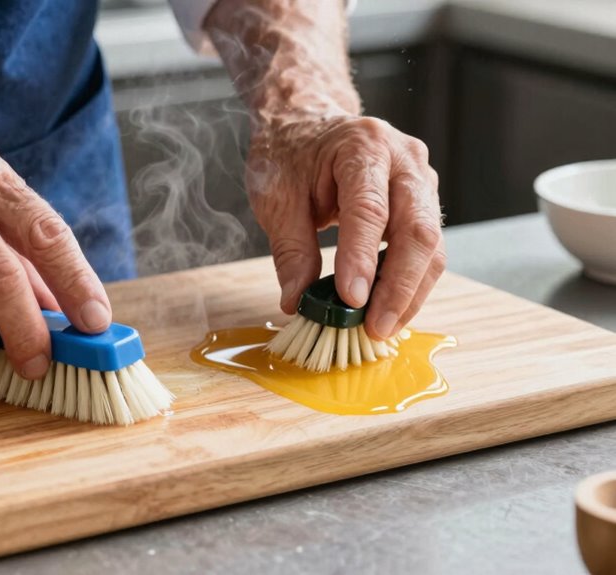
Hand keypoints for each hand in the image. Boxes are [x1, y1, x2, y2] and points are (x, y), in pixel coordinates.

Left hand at [247, 114, 444, 339]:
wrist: (307, 122)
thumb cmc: (291, 154)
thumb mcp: (276, 197)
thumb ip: (290, 249)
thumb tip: (297, 300)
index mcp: (362, 146)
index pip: (369, 208)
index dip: (362, 258)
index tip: (352, 300)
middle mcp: (403, 159)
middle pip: (417, 228)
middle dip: (399, 286)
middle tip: (374, 327)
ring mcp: (420, 180)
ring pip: (431, 244)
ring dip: (409, 292)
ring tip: (381, 327)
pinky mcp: (423, 203)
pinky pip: (427, 249)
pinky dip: (410, 283)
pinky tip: (390, 310)